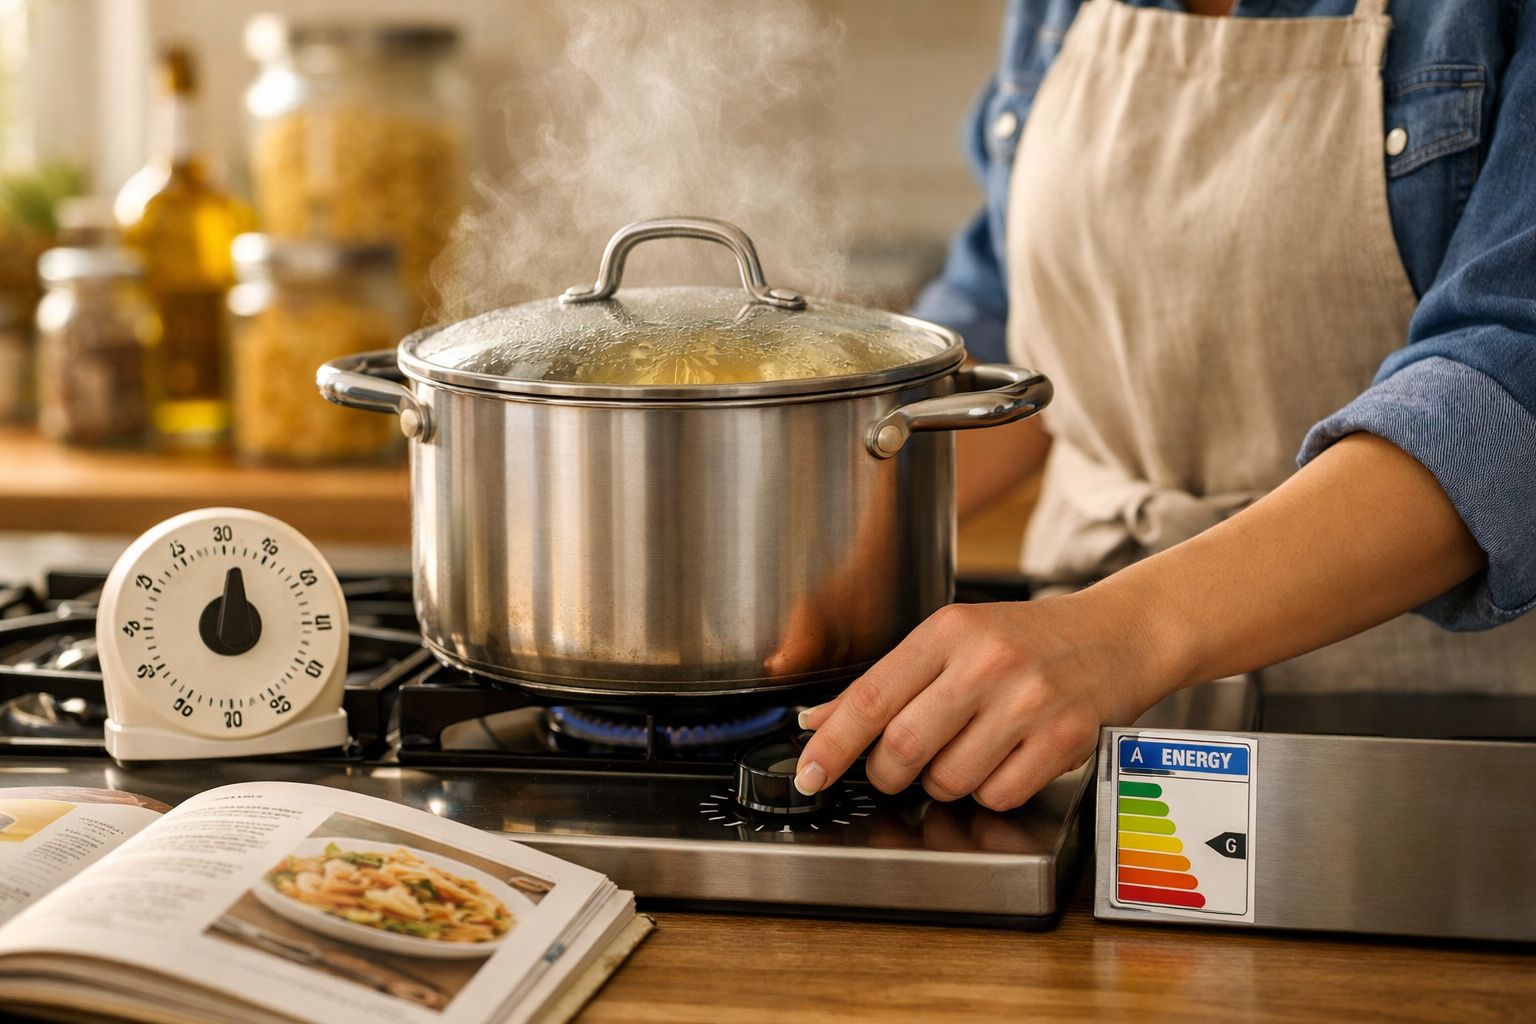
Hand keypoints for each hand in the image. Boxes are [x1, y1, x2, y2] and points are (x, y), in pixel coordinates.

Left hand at [792, 589, 1172, 810]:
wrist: (1117, 634)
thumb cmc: (1027, 640)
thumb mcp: (953, 639)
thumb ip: (887, 682)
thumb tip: (819, 722)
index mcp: (949, 631)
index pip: (870, 696)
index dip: (832, 744)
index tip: (810, 772)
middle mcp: (986, 663)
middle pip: (903, 747)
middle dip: (888, 771)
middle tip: (898, 766)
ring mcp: (1027, 702)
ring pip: (949, 779)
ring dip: (944, 782)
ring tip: (967, 750)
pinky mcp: (1063, 739)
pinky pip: (998, 794)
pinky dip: (990, 790)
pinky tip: (1005, 759)